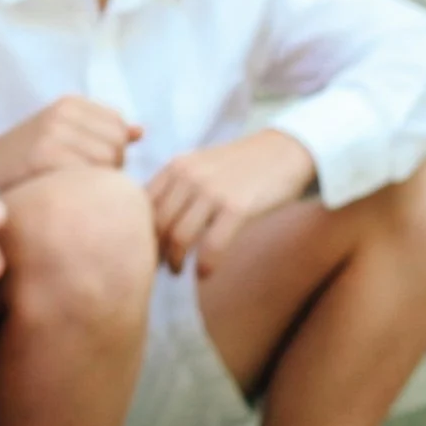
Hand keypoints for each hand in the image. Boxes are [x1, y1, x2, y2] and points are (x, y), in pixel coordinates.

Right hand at [0, 97, 141, 189]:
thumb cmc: (32, 157)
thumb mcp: (65, 134)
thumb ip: (102, 131)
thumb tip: (139, 132)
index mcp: (70, 103)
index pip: (120, 127)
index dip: (114, 151)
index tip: (90, 164)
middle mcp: (62, 113)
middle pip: (117, 146)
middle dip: (109, 167)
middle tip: (83, 180)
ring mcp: (52, 133)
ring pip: (107, 162)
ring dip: (98, 180)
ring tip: (74, 186)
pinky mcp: (43, 156)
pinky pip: (87, 175)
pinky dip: (83, 188)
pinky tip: (65, 193)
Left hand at [146, 129, 316, 276]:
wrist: (285, 151)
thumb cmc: (241, 166)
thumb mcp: (200, 166)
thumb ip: (175, 188)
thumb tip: (153, 226)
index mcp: (175, 167)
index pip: (143, 206)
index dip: (139, 232)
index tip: (144, 249)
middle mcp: (188, 176)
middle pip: (157, 225)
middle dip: (155, 251)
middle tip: (160, 266)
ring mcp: (211, 191)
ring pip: (178, 238)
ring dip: (175, 262)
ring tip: (179, 271)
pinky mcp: (236, 207)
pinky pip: (210, 246)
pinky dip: (204, 266)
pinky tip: (204, 274)